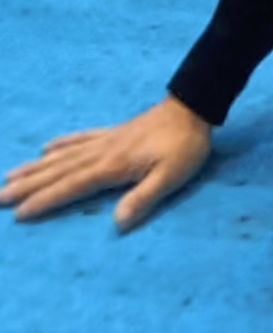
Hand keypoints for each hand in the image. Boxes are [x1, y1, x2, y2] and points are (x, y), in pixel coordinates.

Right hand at [1, 98, 212, 231]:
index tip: (19, 213)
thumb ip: (144, 198)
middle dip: (28, 185)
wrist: (193, 108)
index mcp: (113, 165)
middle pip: (59, 170)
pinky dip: (62, 144)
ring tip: (11, 176)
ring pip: (63, 155)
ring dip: (36, 167)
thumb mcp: (171, 176)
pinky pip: (80, 139)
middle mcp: (102, 152)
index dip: (45, 200)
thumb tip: (117, 224)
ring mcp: (106, 140)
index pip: (72, 186)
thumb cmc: (185, 147)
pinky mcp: (114, 133)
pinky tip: (47, 148)